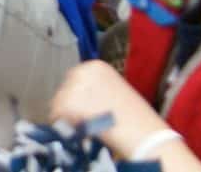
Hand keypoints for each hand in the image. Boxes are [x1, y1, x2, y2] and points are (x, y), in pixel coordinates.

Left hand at [50, 60, 169, 157]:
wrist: (143, 134)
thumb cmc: (136, 118)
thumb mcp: (115, 92)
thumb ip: (95, 91)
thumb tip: (81, 101)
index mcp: (96, 66)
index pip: (75, 79)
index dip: (77, 97)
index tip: (83, 111)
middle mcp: (83, 71)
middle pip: (65, 90)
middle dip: (71, 106)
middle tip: (83, 122)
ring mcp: (74, 86)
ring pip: (59, 103)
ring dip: (67, 118)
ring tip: (85, 129)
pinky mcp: (68, 103)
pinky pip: (57, 117)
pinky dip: (65, 127)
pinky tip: (82, 132)